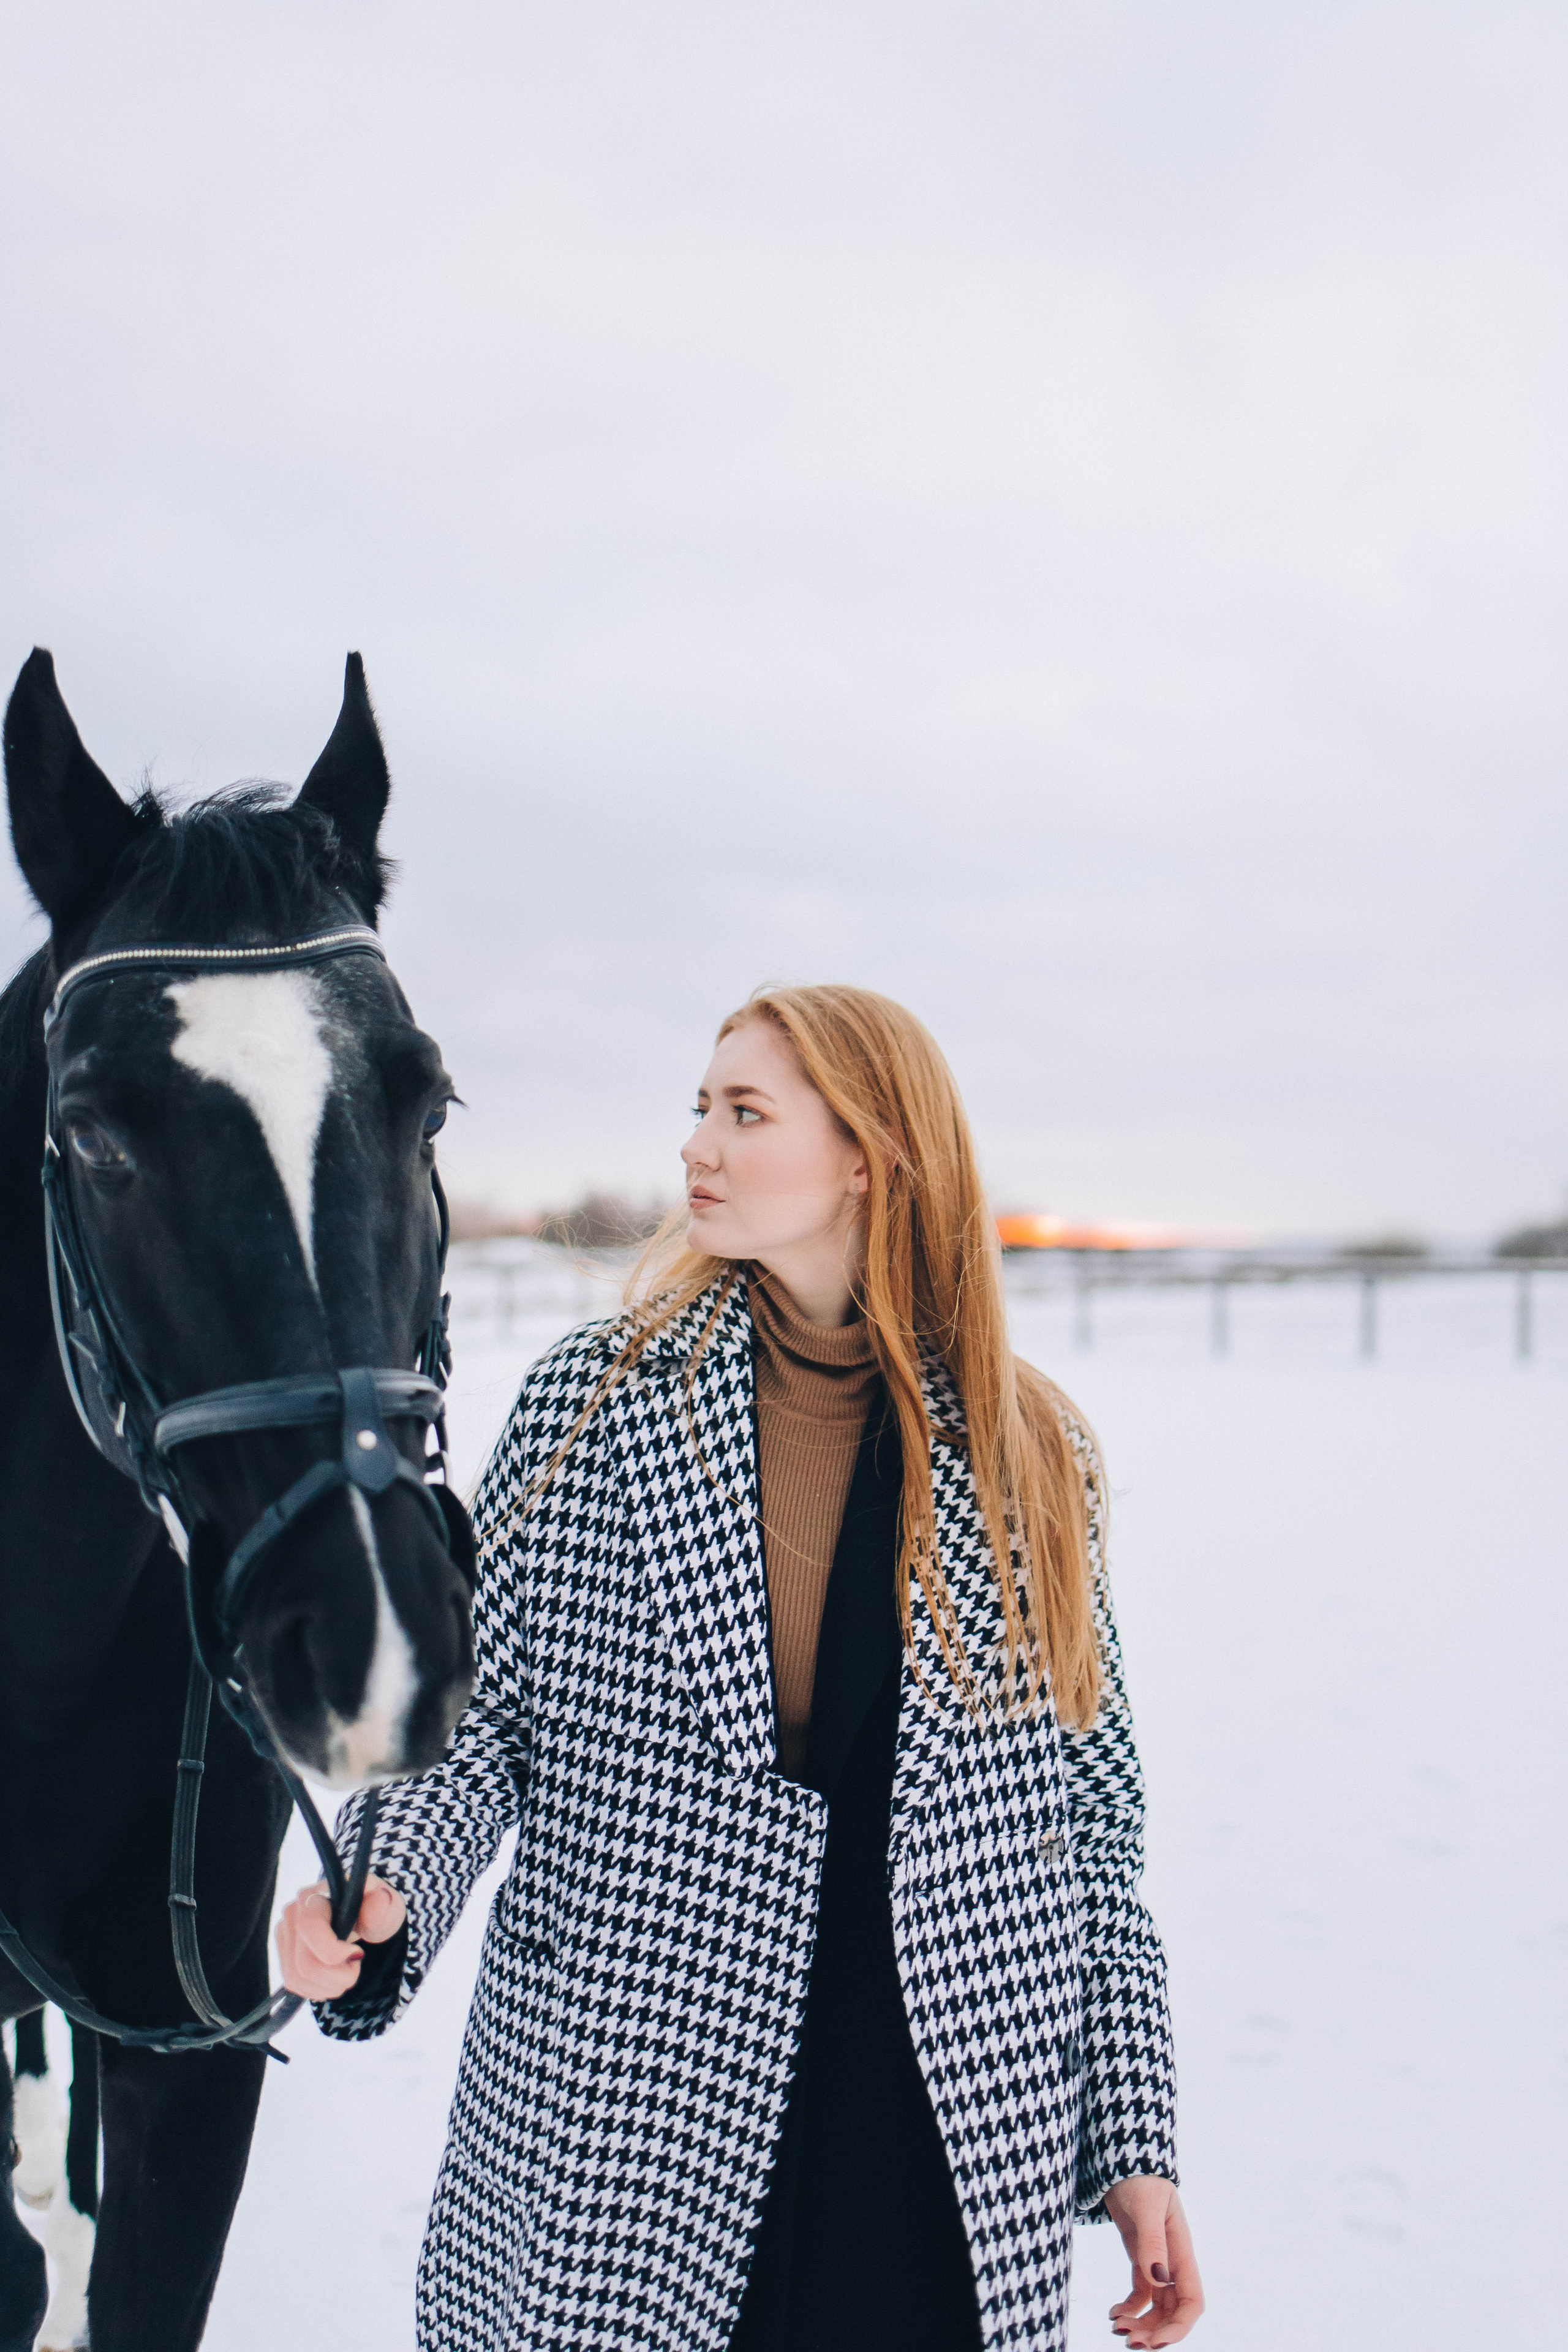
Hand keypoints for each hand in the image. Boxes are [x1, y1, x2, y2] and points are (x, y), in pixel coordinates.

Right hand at [275, 1874, 406, 2000]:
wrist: (362, 1915)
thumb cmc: (374, 1909)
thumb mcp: (387, 1905)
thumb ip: (383, 1905)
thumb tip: (379, 1899)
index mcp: (317, 1895)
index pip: (310, 1927)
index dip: (333, 1952)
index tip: (357, 1953)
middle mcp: (293, 1912)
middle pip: (305, 1964)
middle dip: (337, 1977)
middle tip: (355, 1967)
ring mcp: (285, 1933)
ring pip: (297, 1978)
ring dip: (328, 1986)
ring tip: (346, 1972)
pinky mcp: (284, 1952)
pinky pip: (293, 1983)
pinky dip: (317, 1989)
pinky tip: (332, 1977)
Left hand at [1103, 2177, 1203, 2346]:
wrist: (1123, 2161)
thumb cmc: (1139, 2178)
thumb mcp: (1146, 2205)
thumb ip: (1152, 2241)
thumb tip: (1158, 2279)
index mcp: (1181, 2251)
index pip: (1192, 2301)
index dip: (1178, 2327)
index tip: (1155, 2342)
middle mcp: (1172, 2262)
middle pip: (1173, 2311)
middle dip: (1155, 2332)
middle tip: (1129, 2342)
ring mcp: (1156, 2262)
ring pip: (1156, 2308)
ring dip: (1141, 2325)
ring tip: (1117, 2330)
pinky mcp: (1140, 2259)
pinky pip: (1140, 2295)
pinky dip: (1129, 2309)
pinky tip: (1113, 2313)